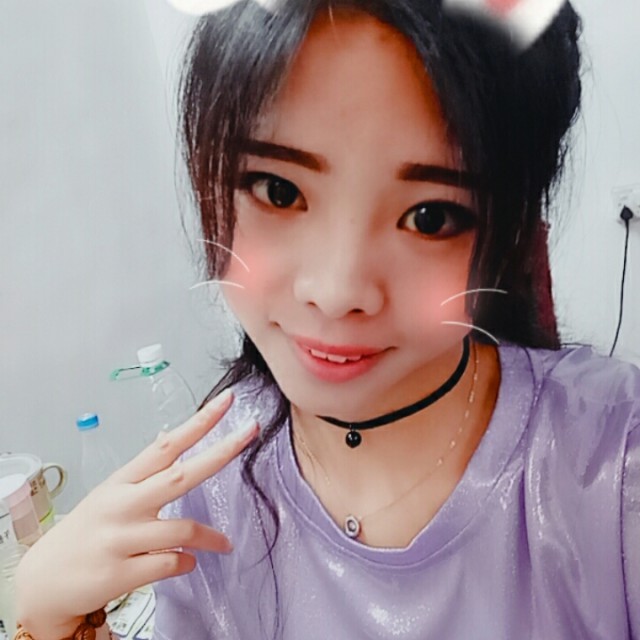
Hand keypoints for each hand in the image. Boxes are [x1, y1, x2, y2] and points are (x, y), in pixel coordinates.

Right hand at [15, 389, 257, 637]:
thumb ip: (145, 473)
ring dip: (211, 538)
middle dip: (221, 451)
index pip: (166, 445)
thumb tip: (173, 438)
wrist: (43, 583)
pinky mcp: (119, 573)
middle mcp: (122, 505)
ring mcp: (120, 539)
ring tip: (224, 543)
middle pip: (181, 475)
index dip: (199, 422)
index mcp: (122, 481)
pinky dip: (186, 563)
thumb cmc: (86, 532)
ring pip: (183, 530)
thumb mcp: (111, 494)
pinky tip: (187, 562)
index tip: (228, 400)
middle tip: (251, 431)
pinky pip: (170, 564)